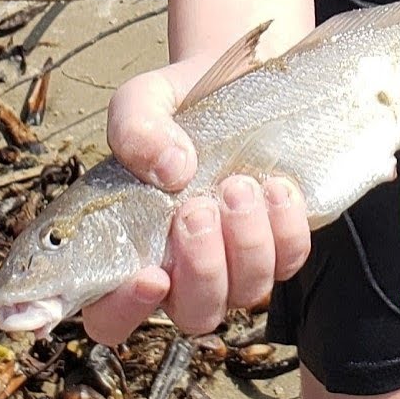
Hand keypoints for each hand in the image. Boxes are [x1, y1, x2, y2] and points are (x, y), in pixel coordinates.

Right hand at [82, 60, 311, 345]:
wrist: (240, 80)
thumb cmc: (181, 105)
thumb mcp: (145, 100)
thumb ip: (135, 128)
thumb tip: (170, 170)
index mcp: (128, 250)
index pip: (110, 318)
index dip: (124, 311)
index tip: (150, 274)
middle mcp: (182, 271)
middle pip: (193, 314)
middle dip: (202, 268)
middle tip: (198, 209)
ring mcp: (236, 266)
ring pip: (246, 293)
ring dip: (245, 243)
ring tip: (238, 186)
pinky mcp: (280, 247)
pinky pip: (289, 261)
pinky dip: (285, 229)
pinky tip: (273, 186)